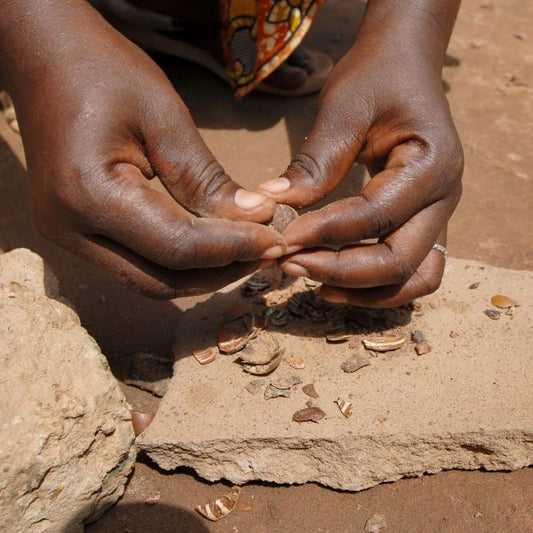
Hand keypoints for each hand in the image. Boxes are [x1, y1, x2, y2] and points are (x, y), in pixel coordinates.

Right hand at [2, 2, 284, 297]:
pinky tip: (211, 246)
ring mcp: (67, 238)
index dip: (234, 248)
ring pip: (149, 282)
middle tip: (265, 250)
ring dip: (201, 274)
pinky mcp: (76, 235)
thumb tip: (256, 218)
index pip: (178, 246)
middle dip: (221, 272)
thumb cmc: (102, 70)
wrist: (44, 57)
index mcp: (89, 194)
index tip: (275, 239)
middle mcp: (70, 229)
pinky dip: (178, 264)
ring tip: (246, 251)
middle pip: (162, 280)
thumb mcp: (163, 117)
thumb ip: (206, 178)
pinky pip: (137, 266)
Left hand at [258, 1, 462, 306]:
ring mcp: (437, 217)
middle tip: (290, 265)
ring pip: (413, 280)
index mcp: (432, 164)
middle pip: (400, 262)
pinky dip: (375, 288)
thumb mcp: (344, 107)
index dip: (325, 232)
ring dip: (363, 292)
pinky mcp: (422, 226)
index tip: (282, 237)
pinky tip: (333, 283)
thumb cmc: (376, 78)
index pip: (376, 216)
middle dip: (341, 272)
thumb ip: (315, 160)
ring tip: (312, 285)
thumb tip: (272, 205)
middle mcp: (444, 199)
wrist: (404, 67)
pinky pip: (410, 274)